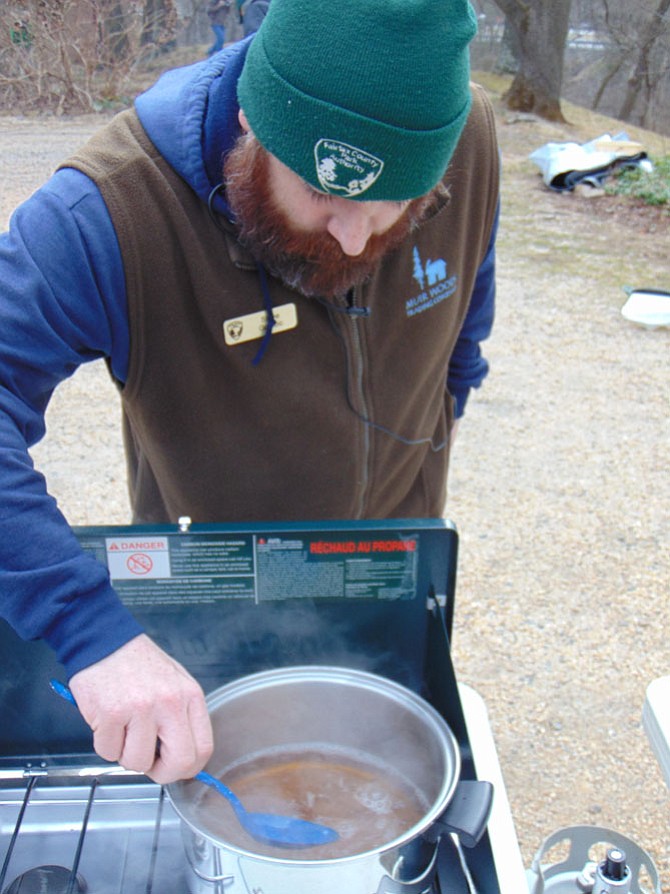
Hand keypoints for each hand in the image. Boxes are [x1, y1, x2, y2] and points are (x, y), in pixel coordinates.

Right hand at [69, 634, 213, 783]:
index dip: (187, 767)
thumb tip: (180, 756)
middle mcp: (169, 703)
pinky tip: (107, 721)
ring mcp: (141, 709)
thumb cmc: (138, 663)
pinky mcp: (111, 714)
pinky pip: (108, 752)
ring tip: (123, 729)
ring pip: (138, 762)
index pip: (203, 748)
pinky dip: (104, 743)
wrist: (105, 639)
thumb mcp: (174, 683)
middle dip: (161, 773)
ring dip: (126, 754)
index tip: (174, 767)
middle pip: (179, 763)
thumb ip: (181, 717)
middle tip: (148, 763)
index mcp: (190, 696)